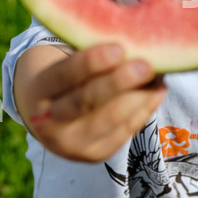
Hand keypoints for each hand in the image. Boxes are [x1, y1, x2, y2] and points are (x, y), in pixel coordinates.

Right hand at [15, 44, 166, 161]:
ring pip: (109, 121)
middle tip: (146, 66)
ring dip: (139, 98)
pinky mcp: (92, 155)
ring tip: (159, 77)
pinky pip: (123, 133)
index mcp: (38, 90)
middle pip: (86, 101)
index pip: (65, 75)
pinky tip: (157, 92)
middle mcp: (49, 121)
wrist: (42, 112)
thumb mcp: (61, 59)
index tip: (119, 48)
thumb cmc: (60, 73)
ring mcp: (70, 144)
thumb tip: (131, 42)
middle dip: (119, 83)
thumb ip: (87, 53)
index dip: (91, 62)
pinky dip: (143, 111)